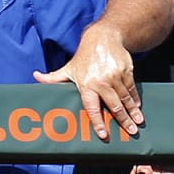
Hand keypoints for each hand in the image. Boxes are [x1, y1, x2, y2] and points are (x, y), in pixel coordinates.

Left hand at [33, 23, 140, 139]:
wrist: (103, 38)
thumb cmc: (83, 57)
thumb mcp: (68, 68)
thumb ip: (52, 78)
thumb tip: (35, 76)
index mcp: (86, 84)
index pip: (92, 107)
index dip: (97, 122)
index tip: (103, 134)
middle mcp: (102, 82)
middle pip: (114, 105)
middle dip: (123, 120)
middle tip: (131, 132)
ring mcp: (115, 77)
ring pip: (125, 98)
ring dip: (132, 112)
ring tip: (138, 123)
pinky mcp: (127, 71)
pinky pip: (131, 89)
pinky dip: (134, 99)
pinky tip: (137, 107)